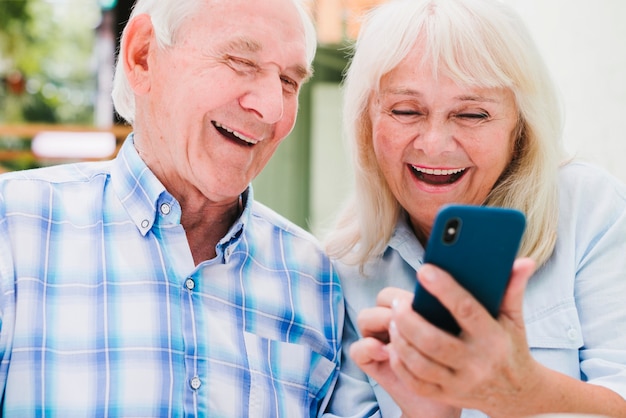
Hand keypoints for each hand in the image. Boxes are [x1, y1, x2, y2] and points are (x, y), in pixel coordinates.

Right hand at [351, 301, 460, 416]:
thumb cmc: (454, 367)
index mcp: (411, 309)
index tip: (421, 303)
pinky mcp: (370, 361)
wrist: (443, 401)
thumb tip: (458, 293)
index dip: (406, 295)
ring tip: (398, 334)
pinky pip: (357, 349)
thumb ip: (450, 314)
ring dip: (380, 321)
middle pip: (381, 299)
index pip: (401, 288)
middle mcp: (391, 321)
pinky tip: (386, 352)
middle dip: (395, 307)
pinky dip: (368, 347)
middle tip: (409, 319)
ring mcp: (378, 340)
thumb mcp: (457, 337)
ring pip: (365, 318)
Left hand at [381, 257, 538, 416]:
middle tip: (397, 302)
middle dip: (408, 319)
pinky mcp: (446, 396)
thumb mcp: (514, 319)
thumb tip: (524, 260)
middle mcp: (476, 363)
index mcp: (493, 339)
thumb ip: (513, 288)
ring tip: (392, 321)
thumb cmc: (510, 347)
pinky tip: (395, 345)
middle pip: (433, 341)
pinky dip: (400, 364)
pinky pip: (416, 383)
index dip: (444, 289)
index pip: (466, 310)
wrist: (518, 395)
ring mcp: (460, 383)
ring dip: (400, 340)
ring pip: (420, 364)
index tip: (424, 270)